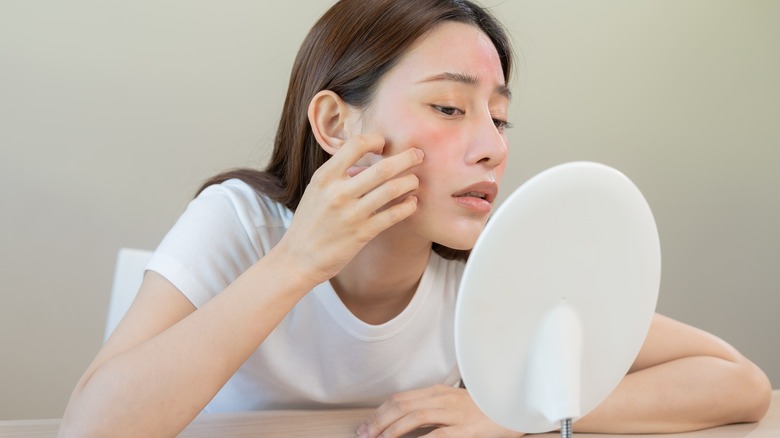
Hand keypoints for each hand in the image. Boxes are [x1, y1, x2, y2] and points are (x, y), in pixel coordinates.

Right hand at [277, 133, 422, 284]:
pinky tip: (412, 203)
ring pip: (392, 190)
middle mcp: (338, 193)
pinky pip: (393, 215)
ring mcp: (351, 214)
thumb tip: (366, 158)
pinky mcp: (362, 234)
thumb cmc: (310, 221)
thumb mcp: (316, 190)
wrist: (298, 258)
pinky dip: (408, 206)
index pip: (356, 145)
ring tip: (415, 181)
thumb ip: (338, 173)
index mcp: (324, 177)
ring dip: (410, 182)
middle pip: (382, 167)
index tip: (384, 145)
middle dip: (407, 158)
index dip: (376, 140)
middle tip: (418, 154)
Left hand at [357, 385, 523, 437]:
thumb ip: (433, 411)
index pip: (400, 399)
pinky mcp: (467, 429)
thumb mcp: (455, 406)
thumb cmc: (486, 410)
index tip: (366, 426)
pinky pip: (438, 436)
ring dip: (391, 430)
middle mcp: (443, 399)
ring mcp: (455, 413)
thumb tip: (407, 423)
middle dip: (378, 421)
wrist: (517, 408)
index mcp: (438, 393)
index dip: (379, 412)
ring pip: (414, 416)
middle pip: (401, 406)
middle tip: (364, 435)